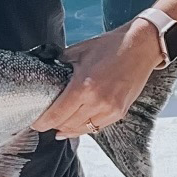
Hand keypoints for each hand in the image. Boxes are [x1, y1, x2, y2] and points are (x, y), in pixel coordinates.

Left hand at [32, 21, 162, 140]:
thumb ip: (60, 64)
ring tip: (58, 127)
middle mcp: (97, 102)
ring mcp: (110, 109)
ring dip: (68, 130)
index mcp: (83, 86)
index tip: (36, 123)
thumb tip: (45, 71)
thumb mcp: (78, 51)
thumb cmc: (111, 46)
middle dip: (53, 126)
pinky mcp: (119, 112)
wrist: (140, 47)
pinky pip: (96, 127)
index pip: (56, 115)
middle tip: (44, 123)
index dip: (43, 123)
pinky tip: (77, 125)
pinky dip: (84, 127)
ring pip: (81, 130)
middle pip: (66, 125)